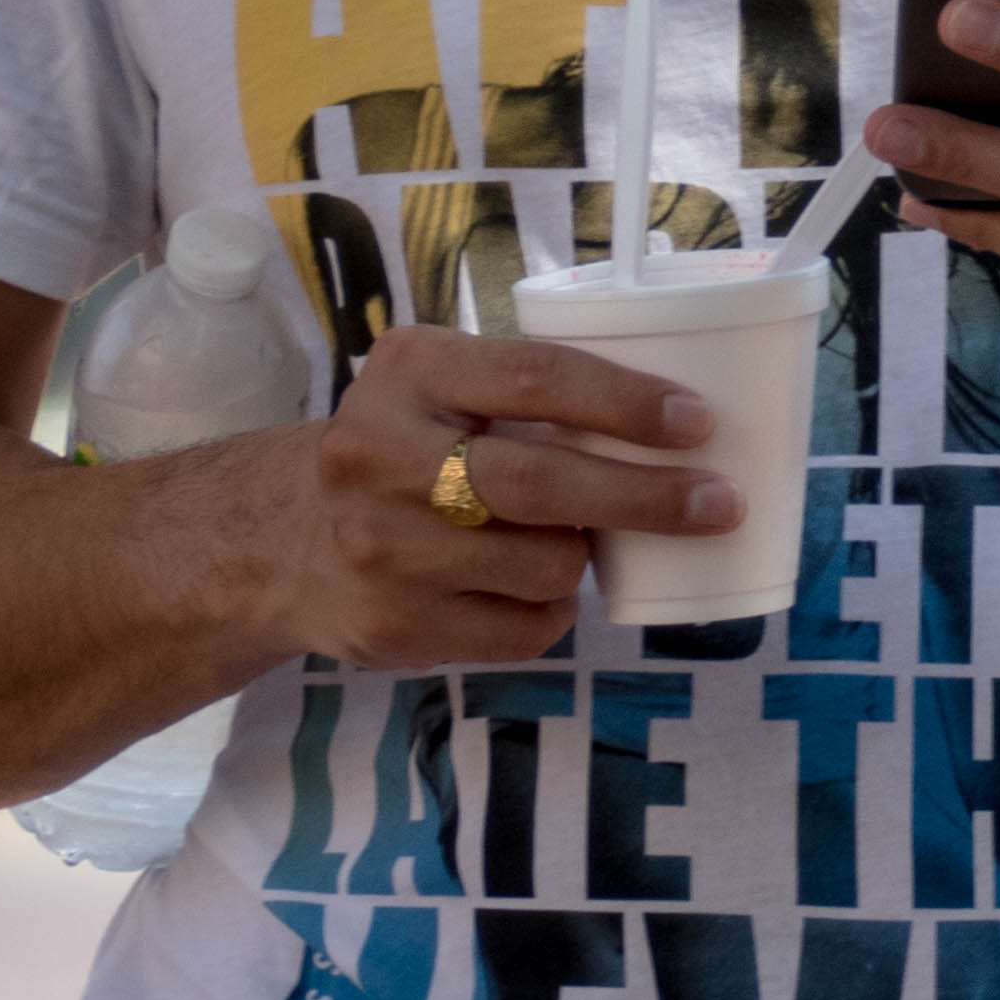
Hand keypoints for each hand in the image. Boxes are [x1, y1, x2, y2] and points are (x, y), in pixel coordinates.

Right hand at [239, 322, 733, 670]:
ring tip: (572, 540)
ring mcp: (381, 549)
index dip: (626, 401)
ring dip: (585, 558)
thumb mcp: (441, 389)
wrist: (279, 541)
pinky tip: (527, 586)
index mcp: (408, 370)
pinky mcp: (393, 628)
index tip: (698, 423)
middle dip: (648, 497)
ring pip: (546, 565)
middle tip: (720, 503)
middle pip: (542, 483)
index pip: (536, 377)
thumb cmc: (403, 450)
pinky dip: (551, 609)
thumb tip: (682, 425)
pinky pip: (524, 629)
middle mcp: (379, 455)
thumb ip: (528, 391)